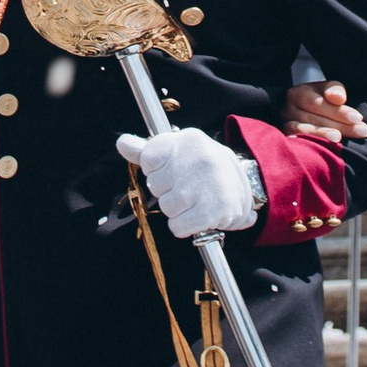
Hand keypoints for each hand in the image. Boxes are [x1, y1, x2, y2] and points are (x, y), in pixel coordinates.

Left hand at [117, 126, 264, 240]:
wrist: (245, 190)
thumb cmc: (202, 169)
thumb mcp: (177, 152)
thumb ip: (146, 150)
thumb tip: (121, 143)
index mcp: (188, 140)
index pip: (148, 159)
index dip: (158, 170)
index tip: (175, 170)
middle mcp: (198, 158)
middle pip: (155, 185)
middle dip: (168, 191)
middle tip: (189, 187)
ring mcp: (207, 184)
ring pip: (166, 207)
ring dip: (177, 211)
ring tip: (195, 201)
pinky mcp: (214, 210)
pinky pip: (177, 227)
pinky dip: (184, 227)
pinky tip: (198, 215)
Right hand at [285, 78, 366, 143]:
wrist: (302, 113)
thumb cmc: (320, 100)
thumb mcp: (326, 90)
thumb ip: (334, 91)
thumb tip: (338, 98)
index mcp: (297, 94)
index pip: (318, 103)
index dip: (338, 111)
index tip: (358, 118)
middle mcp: (287, 110)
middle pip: (314, 118)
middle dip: (341, 125)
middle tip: (363, 131)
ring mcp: (284, 126)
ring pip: (304, 131)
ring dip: (324, 136)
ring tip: (341, 139)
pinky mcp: (286, 141)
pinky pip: (297, 144)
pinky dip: (312, 145)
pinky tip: (327, 149)